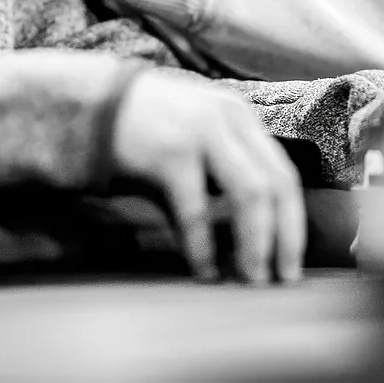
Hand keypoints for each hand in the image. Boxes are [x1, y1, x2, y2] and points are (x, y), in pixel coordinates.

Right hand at [110, 70, 305, 283]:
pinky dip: (203, 245)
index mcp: (238, 117)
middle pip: (276, 184)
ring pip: (250, 194)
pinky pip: (197, 209)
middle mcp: (227, 119)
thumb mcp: (192, 141)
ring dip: (255, 242)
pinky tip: (203, 268)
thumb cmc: (143, 132)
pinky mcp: (170, 151)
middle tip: (280, 277)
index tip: (291, 260)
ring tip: (250, 277)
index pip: (283, 173)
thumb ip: (219, 178)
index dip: (294, 222)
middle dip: (283, 237)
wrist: (90, 105)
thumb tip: (244, 238)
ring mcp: (201, 132)